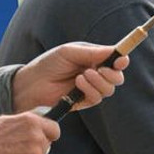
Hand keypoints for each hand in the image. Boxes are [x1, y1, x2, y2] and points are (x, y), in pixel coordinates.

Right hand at [0, 112, 60, 153]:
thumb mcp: (7, 120)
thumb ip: (25, 123)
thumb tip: (34, 123)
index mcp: (31, 122)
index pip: (54, 129)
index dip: (49, 134)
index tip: (46, 137)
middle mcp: (36, 136)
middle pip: (47, 144)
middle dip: (37, 146)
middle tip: (20, 148)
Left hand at [13, 43, 128, 112]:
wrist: (32, 83)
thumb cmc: (49, 64)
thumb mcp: (69, 52)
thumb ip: (92, 52)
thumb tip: (114, 52)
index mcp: (94, 59)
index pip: (115, 61)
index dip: (122, 60)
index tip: (121, 60)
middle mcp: (95, 74)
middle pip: (117, 77)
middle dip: (112, 74)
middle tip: (100, 69)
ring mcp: (90, 89)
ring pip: (109, 89)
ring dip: (99, 82)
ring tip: (82, 76)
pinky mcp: (84, 102)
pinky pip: (97, 98)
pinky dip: (90, 90)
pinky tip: (78, 83)